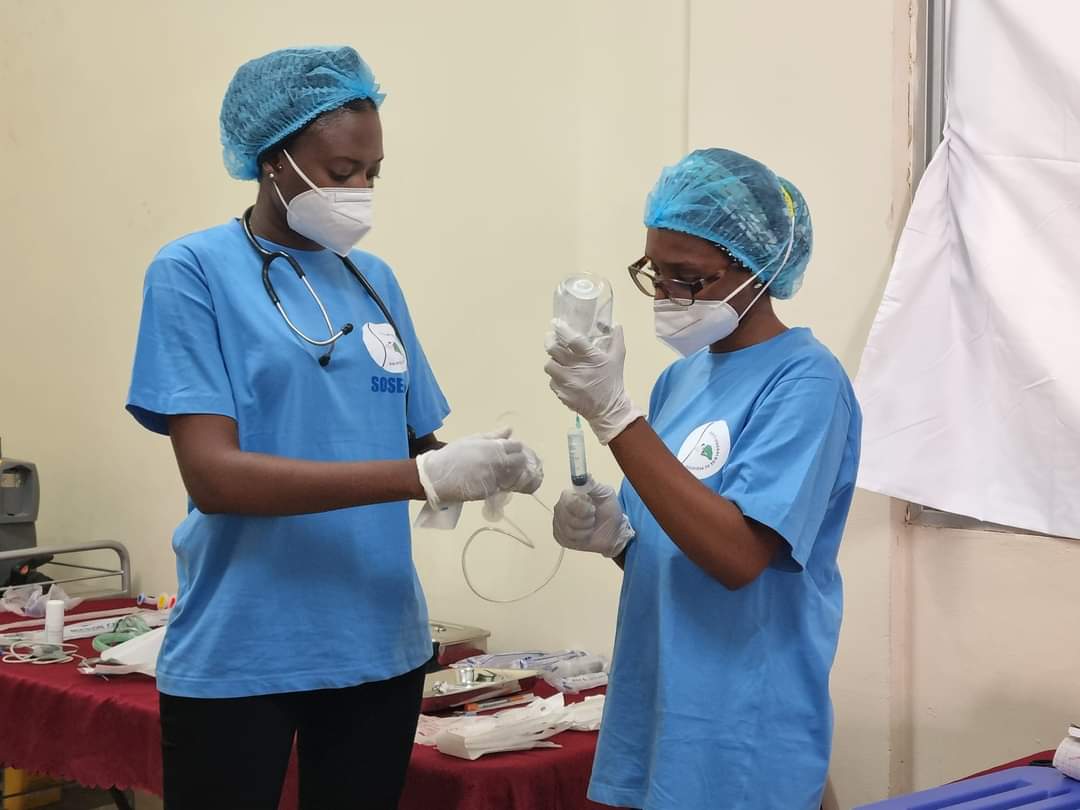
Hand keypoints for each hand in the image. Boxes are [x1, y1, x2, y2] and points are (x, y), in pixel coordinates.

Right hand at [415, 427, 543, 507]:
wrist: (437, 476)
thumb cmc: (453, 455)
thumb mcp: (472, 440)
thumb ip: (493, 436)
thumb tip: (509, 430)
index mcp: (493, 447)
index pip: (517, 447)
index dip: (515, 448)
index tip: (510, 450)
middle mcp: (497, 463)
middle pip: (520, 462)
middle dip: (518, 461)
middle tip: (508, 462)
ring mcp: (495, 478)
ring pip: (514, 475)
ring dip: (511, 473)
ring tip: (499, 472)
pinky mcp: (490, 491)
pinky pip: (502, 486)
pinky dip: (501, 483)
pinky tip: (491, 480)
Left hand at [544, 321, 643, 443]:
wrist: (608, 409)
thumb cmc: (612, 381)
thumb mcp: (618, 358)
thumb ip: (616, 339)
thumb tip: (616, 324)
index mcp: (590, 358)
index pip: (572, 339)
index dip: (561, 329)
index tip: (556, 324)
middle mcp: (576, 369)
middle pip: (553, 350)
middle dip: (550, 342)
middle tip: (551, 339)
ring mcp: (567, 383)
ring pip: (549, 366)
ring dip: (553, 362)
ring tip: (559, 361)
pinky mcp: (561, 394)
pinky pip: (552, 381)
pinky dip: (556, 377)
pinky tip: (564, 377)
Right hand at [552, 476, 633, 557]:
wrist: (613, 531)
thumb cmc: (608, 511)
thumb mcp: (606, 494)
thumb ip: (594, 485)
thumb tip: (586, 476)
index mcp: (569, 495)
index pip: (569, 501)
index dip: (583, 508)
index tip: (593, 509)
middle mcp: (559, 508)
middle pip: (567, 517)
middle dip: (586, 520)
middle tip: (593, 518)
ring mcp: (558, 523)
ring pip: (569, 530)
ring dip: (585, 530)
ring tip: (591, 526)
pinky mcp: (560, 537)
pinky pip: (568, 539)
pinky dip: (581, 539)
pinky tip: (585, 534)